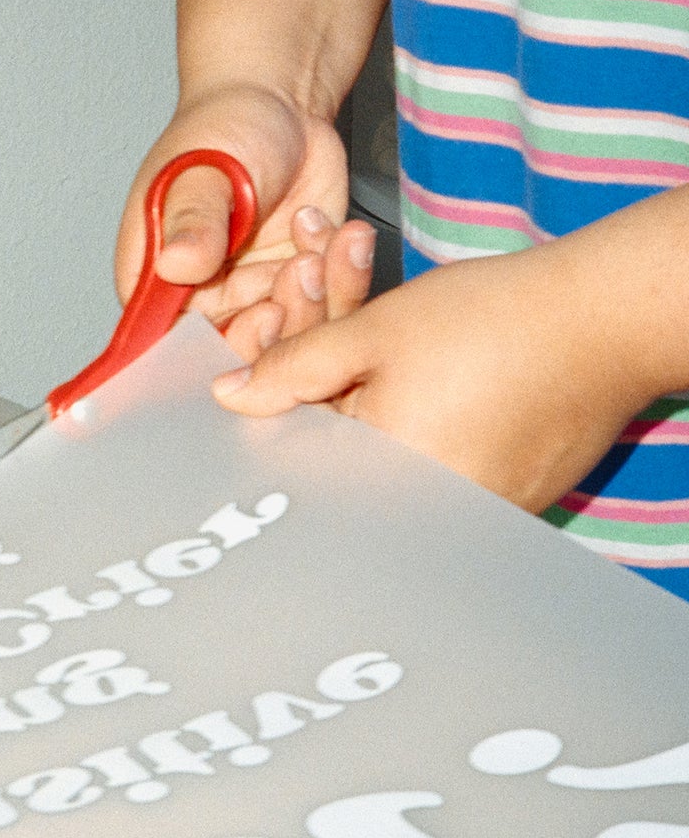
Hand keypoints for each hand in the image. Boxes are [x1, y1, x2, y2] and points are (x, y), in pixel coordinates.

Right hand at [118, 84, 373, 358]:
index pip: (175, 349)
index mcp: (156, 284)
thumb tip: (176, 265)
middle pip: (242, 351)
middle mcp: (202, 301)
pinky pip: (331, 308)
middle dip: (284, 321)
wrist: (280, 101)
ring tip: (323, 238)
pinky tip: (342, 232)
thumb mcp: (201, 171)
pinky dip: (344, 276)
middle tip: (302, 270)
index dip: (222, 346)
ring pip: (294, 336)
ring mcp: (255, 296)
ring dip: (319, 295)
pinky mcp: (302, 286)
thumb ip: (191, 221)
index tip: (263, 311)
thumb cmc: (223, 128)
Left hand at [210, 239, 651, 511]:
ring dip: (359, 384)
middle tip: (308, 321)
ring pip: (384, 446)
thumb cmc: (493, 321)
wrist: (608, 320)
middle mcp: (423, 516)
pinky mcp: (500, 495)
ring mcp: (467, 511)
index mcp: (383, 486)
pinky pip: (430, 455)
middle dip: (316, 380)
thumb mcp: (371, 334)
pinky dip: (409, 405)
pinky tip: (405, 356)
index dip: (266, 408)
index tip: (250, 373)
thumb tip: (229, 398)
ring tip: (368, 321)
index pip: (295, 461)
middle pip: (341, 450)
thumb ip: (289, 370)